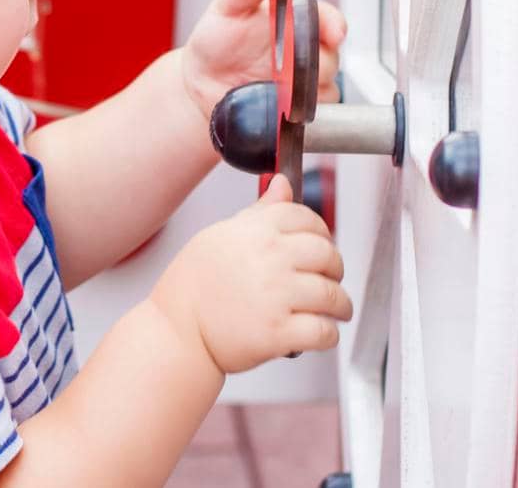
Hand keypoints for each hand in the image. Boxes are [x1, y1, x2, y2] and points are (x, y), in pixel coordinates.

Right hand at [149, 175, 352, 374]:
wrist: (177, 330)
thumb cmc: (194, 285)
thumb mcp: (221, 235)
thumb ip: (259, 212)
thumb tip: (282, 184)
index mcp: (256, 231)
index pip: (307, 218)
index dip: (320, 231)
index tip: (320, 244)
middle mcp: (269, 259)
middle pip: (328, 254)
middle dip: (335, 268)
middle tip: (330, 278)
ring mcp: (276, 296)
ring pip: (332, 295)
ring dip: (340, 305)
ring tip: (335, 310)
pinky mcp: (279, 333)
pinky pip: (324, 331)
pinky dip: (329, 334)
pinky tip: (321, 331)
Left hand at [180, 0, 345, 121]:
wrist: (201, 86)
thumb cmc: (218, 42)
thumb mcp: (228, 7)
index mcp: (297, 21)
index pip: (329, 20)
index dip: (333, 24)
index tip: (332, 30)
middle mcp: (308, 52)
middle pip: (330, 58)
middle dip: (309, 60)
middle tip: (282, 63)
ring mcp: (306, 86)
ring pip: (324, 91)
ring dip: (298, 91)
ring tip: (266, 88)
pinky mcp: (299, 116)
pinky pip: (311, 119)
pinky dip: (293, 116)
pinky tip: (271, 108)